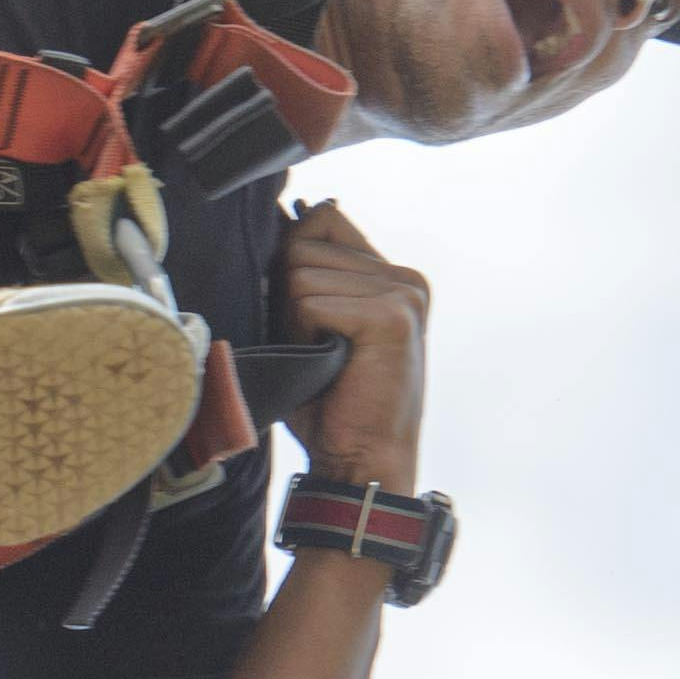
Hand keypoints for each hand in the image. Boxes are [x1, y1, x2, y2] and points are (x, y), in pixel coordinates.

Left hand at [269, 195, 426, 484]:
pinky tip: (328, 363)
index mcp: (392, 275)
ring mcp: (403, 293)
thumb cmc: (331, 401)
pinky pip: (310, 302)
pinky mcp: (392, 316)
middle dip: (288, 297)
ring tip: (322, 357)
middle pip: (303, 245)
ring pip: (301, 274)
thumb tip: (275, 218)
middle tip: (314, 346)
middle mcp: (404, 277)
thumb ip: (307, 273)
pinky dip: (302, 336)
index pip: (323, 217)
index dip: (292, 254)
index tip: (297, 308)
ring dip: (294, 321)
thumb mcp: (317, 324)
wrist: (361, 460)